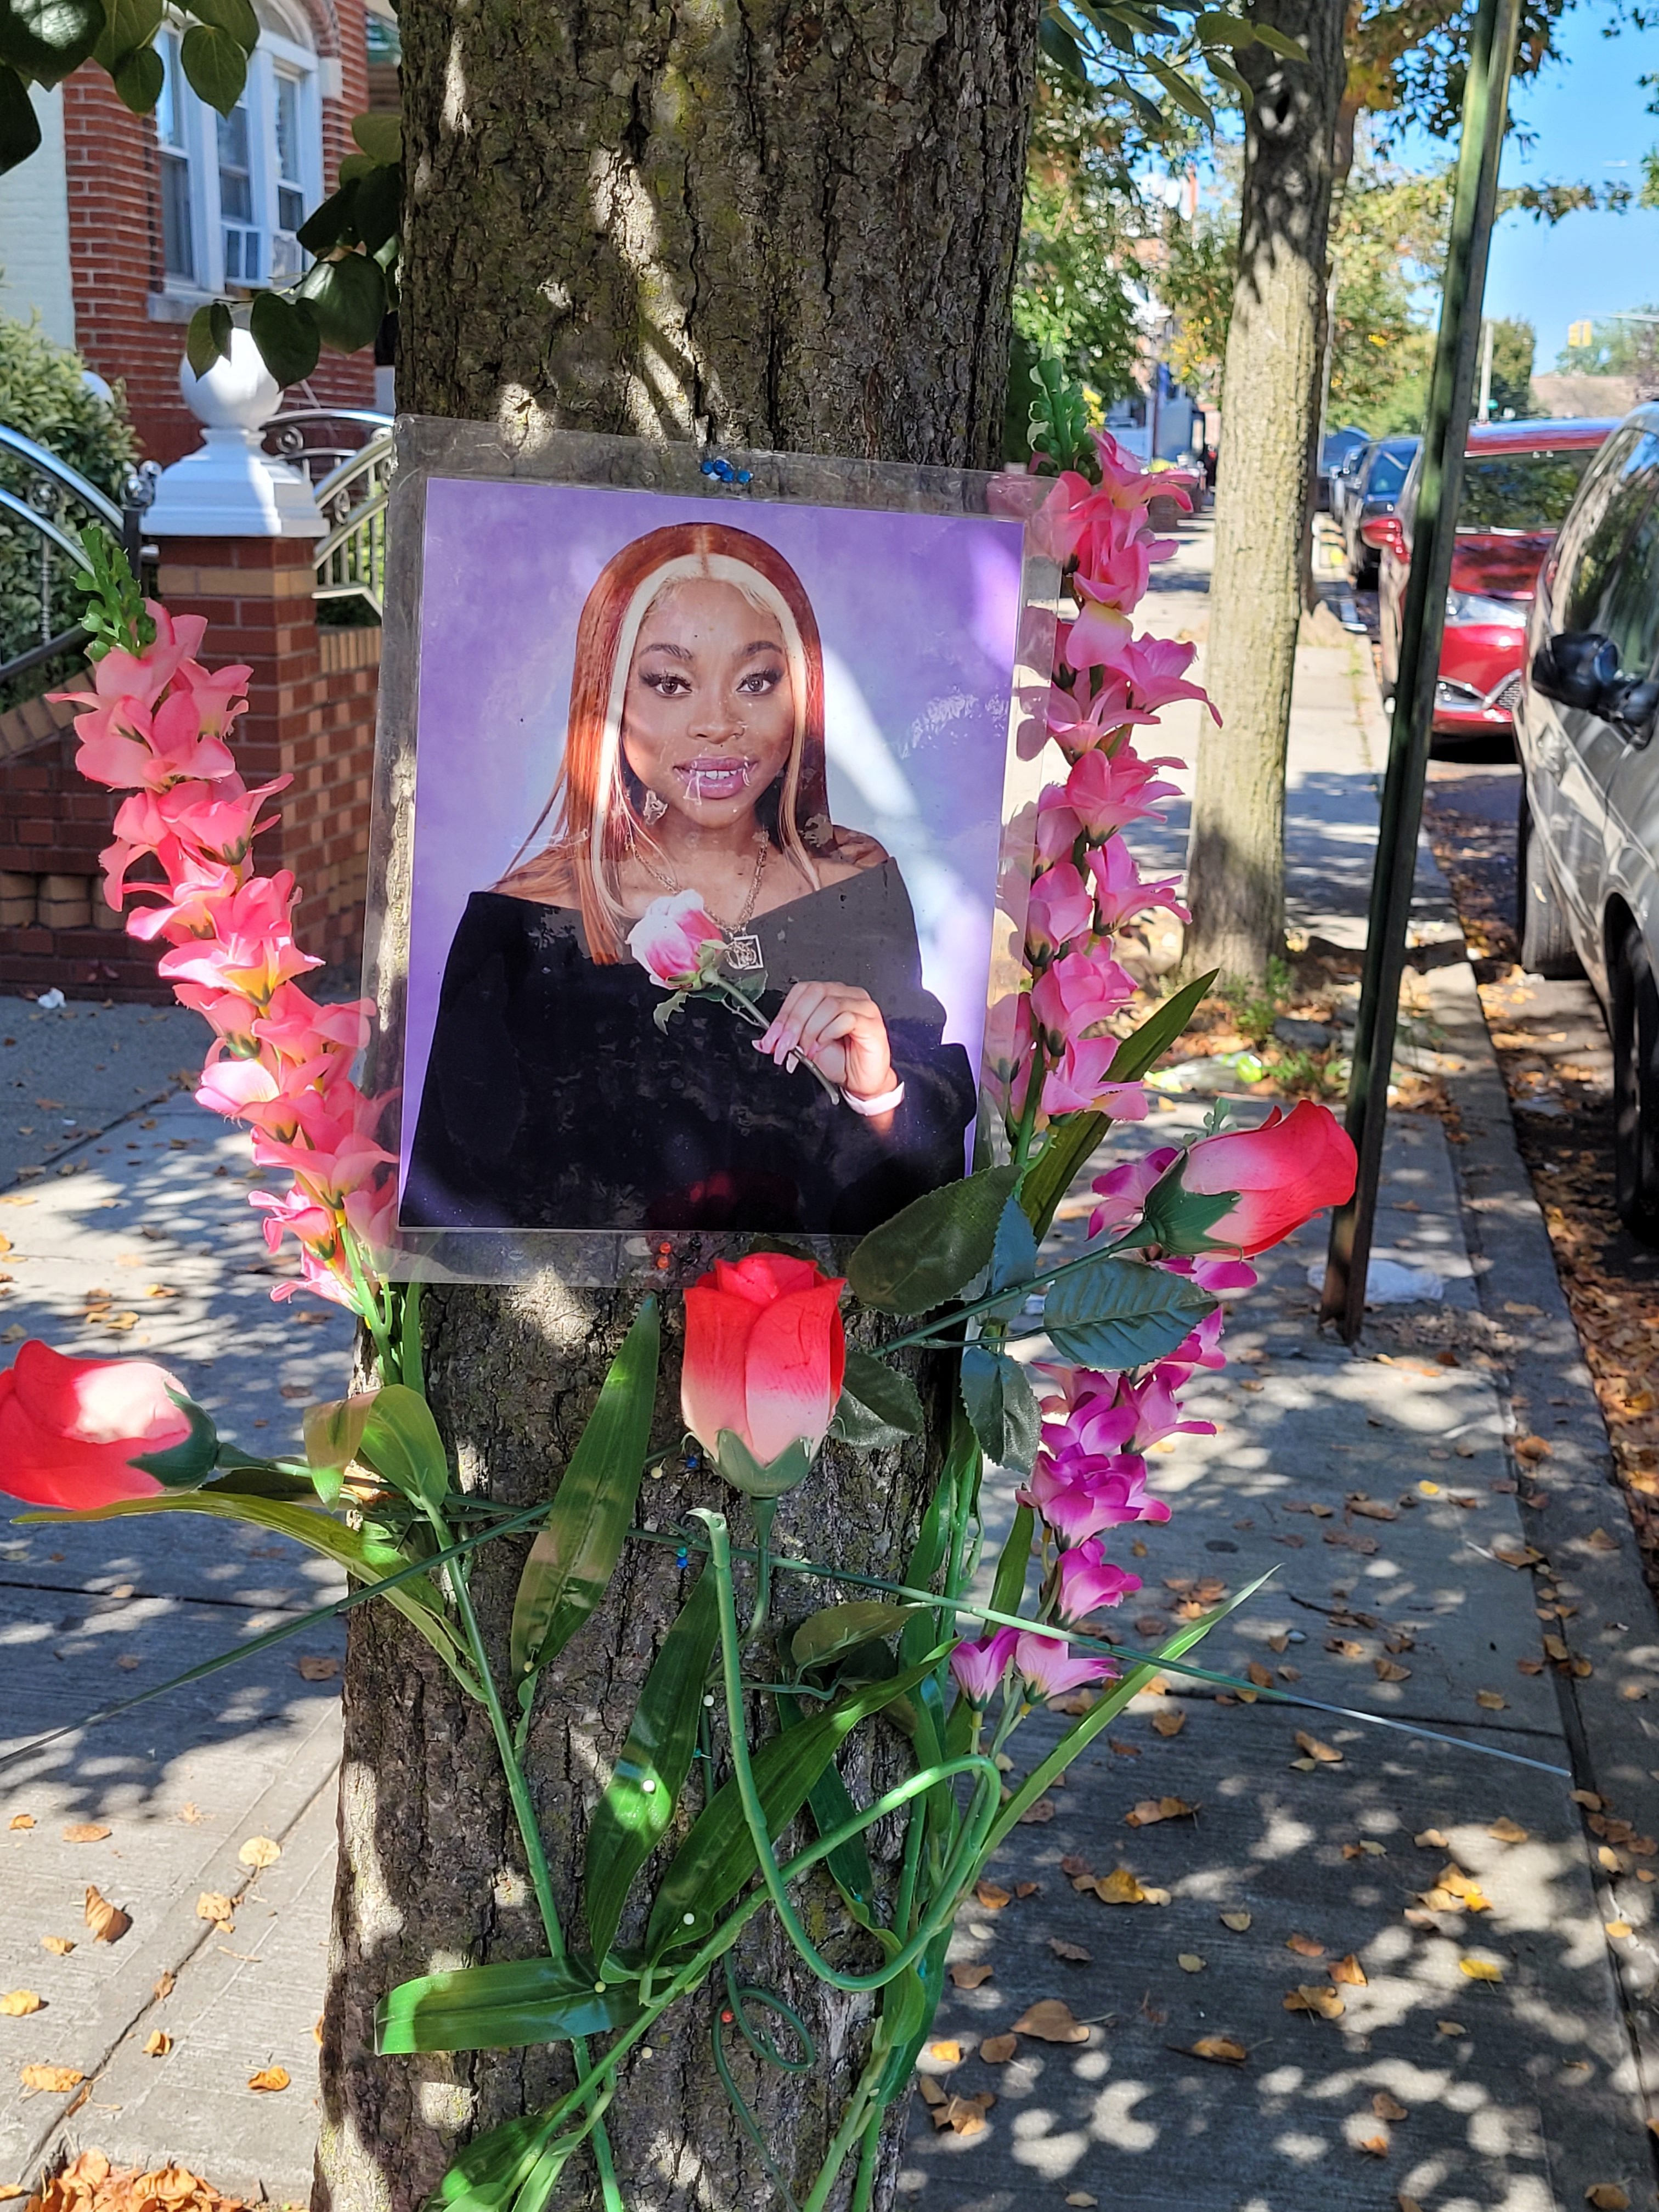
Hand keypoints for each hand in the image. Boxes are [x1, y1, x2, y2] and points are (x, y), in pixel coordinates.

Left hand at [757, 981, 895, 1101]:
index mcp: (830, 995)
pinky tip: (821, 1047)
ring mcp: (862, 1006)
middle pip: (814, 993)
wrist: (862, 1082)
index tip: (771, 1038)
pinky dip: (828, 1033)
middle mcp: (847, 995)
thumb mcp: (805, 1049)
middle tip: (784, 1047)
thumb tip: (761, 1041)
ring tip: (805, 1051)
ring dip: (810, 1031)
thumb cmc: (840, 1062)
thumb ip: (786, 1040)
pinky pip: (846, 1018)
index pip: (802, 991)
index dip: (783, 1014)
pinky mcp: (871, 1022)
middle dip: (793, 1022)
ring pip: (829, 1005)